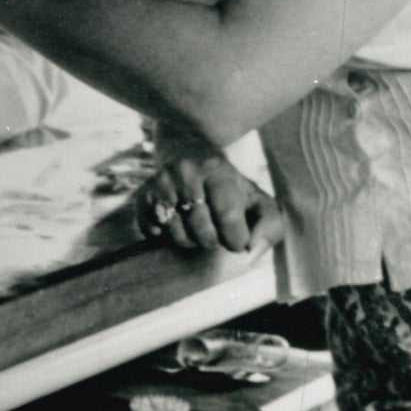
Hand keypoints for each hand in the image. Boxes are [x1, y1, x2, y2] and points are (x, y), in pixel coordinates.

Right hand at [134, 153, 284, 253]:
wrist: (192, 159)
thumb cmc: (232, 191)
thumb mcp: (259, 202)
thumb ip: (269, 228)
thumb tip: (251, 251)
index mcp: (217, 169)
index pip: (228, 216)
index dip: (236, 239)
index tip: (237, 239)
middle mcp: (184, 171)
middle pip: (203, 233)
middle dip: (214, 241)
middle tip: (215, 229)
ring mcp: (160, 183)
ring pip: (178, 236)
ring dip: (191, 240)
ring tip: (196, 224)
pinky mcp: (142, 197)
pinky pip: (154, 233)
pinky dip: (167, 236)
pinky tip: (177, 221)